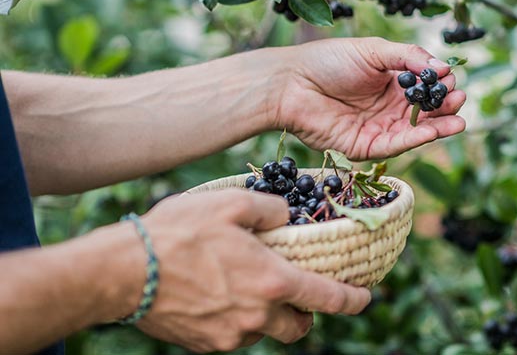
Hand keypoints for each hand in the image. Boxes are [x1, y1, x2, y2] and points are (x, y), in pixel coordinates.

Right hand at [136, 190, 370, 351]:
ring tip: (246, 284)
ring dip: (267, 313)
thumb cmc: (179, 232)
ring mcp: (230, 335)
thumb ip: (270, 208)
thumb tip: (285, 215)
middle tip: (296, 292)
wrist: (123, 272)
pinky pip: (234, 335)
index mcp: (273, 281)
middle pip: (298, 327)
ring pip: (264, 331)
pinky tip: (218, 293)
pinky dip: (237, 318)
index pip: (327, 298)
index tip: (366, 298)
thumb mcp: (231, 204)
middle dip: (305, 314)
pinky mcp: (205, 345)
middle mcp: (257, 315)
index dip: (352, 300)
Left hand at [274, 37, 466, 159]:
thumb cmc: (328, 61)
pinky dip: (418, 139)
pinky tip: (434, 130)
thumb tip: (444, 67)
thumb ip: (408, 57)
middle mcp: (389, 106)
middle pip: (427, 110)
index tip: (450, 79)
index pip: (426, 85)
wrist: (291, 84)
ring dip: (440, 125)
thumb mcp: (373, 51)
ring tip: (459, 119)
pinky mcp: (367, 146)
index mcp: (392, 80)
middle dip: (446, 105)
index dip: (441, 83)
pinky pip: (397, 144)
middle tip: (459, 99)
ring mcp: (380, 127)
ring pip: (418, 130)